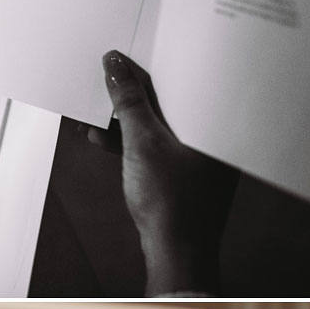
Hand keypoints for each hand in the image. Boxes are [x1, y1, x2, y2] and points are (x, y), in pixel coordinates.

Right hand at [89, 51, 237, 295]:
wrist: (177, 252)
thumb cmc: (172, 202)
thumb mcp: (143, 143)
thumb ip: (128, 102)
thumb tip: (114, 65)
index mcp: (215, 117)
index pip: (182, 75)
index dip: (150, 62)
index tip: (120, 56)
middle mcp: (212, 132)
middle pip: (169, 97)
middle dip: (132, 91)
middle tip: (104, 80)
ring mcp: (197, 152)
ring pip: (158, 121)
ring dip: (125, 118)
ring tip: (94, 113)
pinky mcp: (181, 170)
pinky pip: (153, 144)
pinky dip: (129, 141)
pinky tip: (102, 138)